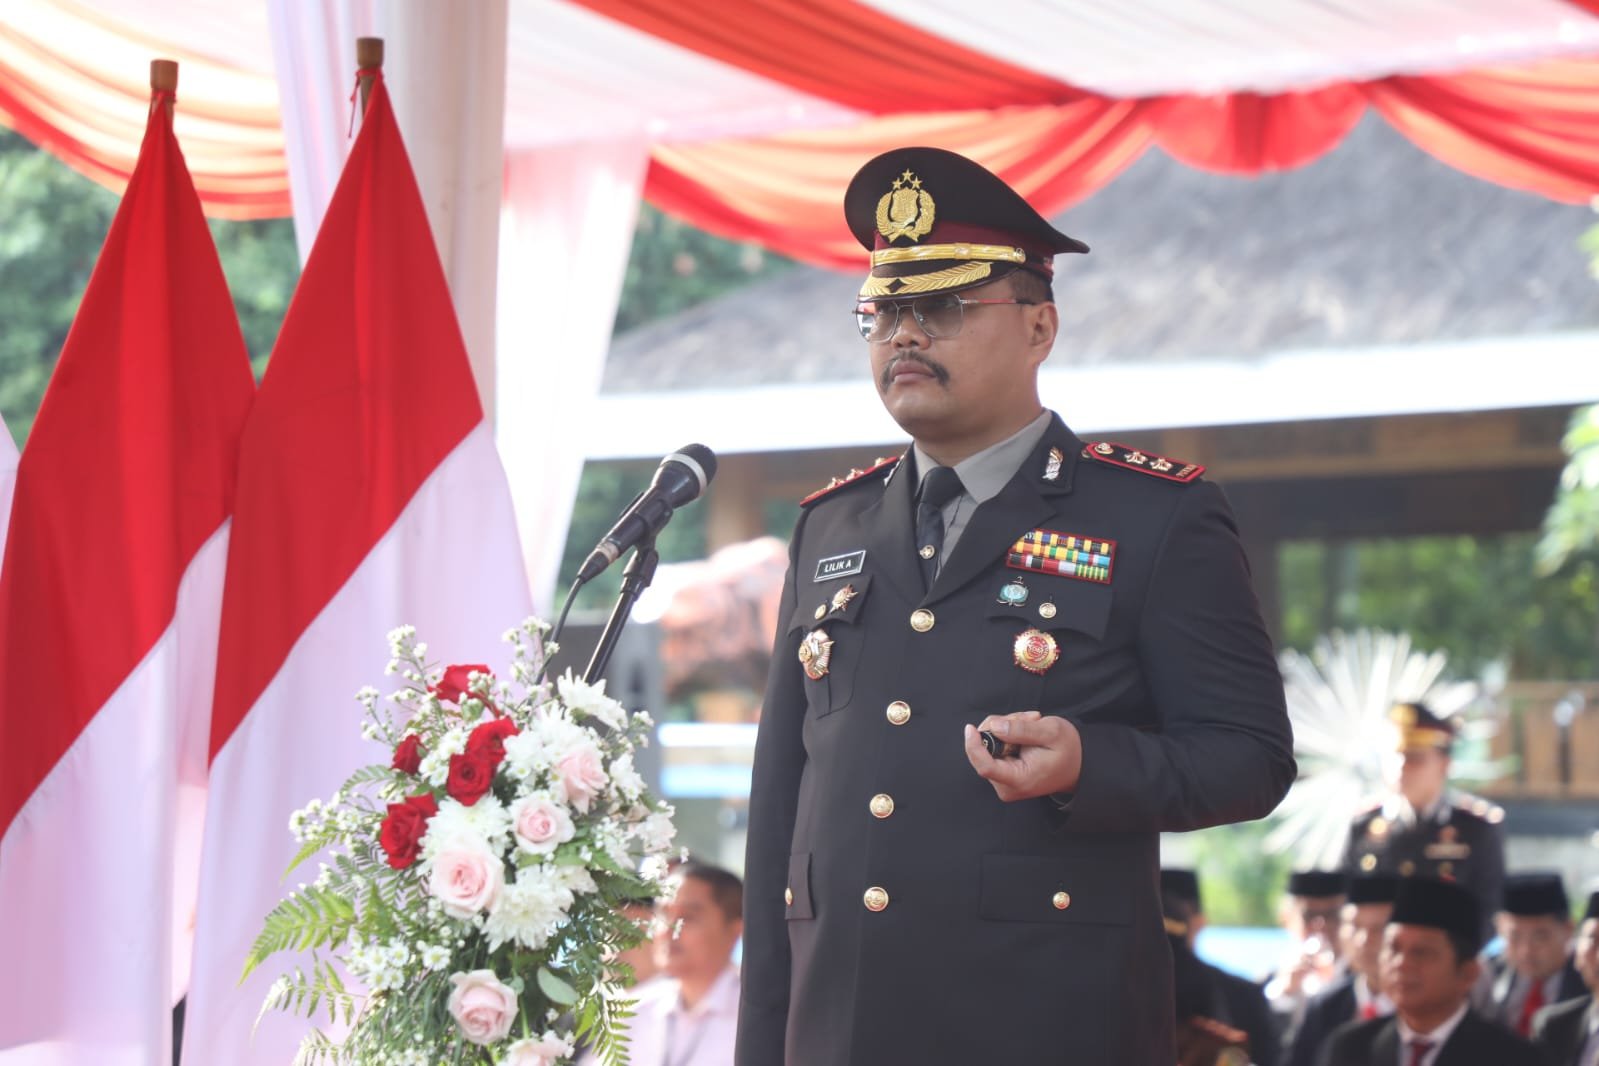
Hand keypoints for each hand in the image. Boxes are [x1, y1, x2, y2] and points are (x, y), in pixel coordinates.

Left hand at [963, 711, 1082, 801]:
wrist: (1078, 764)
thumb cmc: (1068, 749)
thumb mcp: (1051, 731)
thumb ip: (1021, 729)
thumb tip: (994, 726)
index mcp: (1020, 780)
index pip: (986, 767)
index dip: (974, 746)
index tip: (970, 728)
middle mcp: (1007, 786)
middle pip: (987, 750)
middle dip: (1003, 726)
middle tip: (1029, 718)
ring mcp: (1004, 781)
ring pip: (990, 744)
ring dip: (1007, 727)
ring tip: (1032, 723)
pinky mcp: (1003, 773)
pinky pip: (995, 747)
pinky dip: (1007, 734)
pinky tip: (1025, 731)